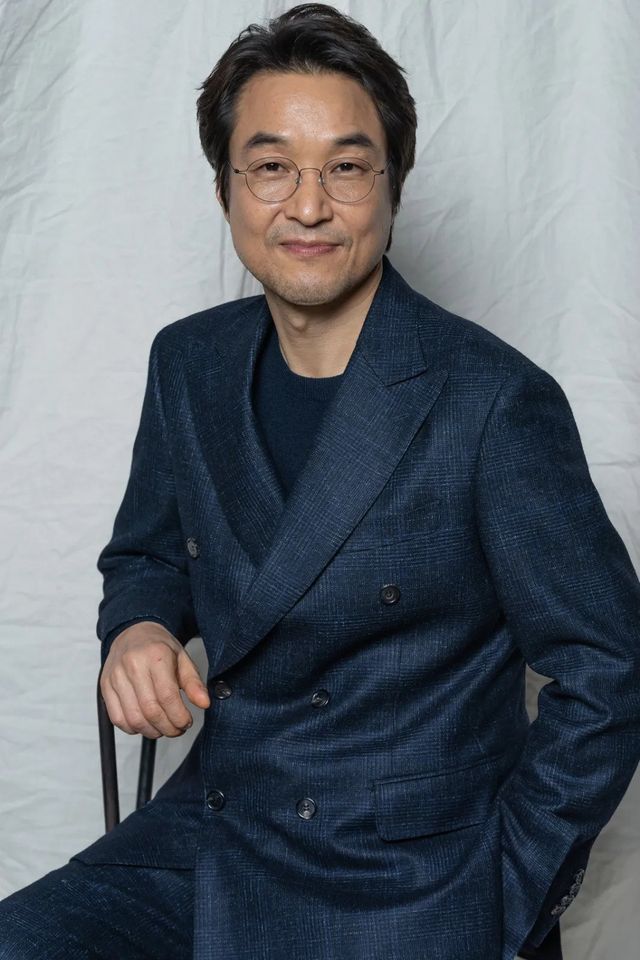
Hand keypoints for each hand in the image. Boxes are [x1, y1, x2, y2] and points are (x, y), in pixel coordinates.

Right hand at [100, 621, 210, 737]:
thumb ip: (194, 682)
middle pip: (150, 710)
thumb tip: (204, 703)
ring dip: (151, 731)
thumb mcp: (182, 658)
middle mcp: (132, 665)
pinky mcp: (105, 686)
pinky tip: (145, 724)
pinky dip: (133, 728)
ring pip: (133, 718)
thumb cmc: (159, 647)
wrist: (133, 632)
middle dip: (168, 727)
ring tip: (163, 728)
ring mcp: (116, 676)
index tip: (187, 722)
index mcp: (155, 655)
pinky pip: (117, 718)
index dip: (179, 716)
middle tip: (177, 729)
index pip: (167, 696)